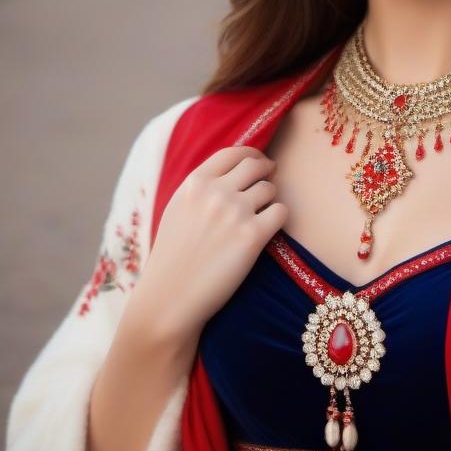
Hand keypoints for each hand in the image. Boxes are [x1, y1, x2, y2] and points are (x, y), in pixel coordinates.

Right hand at [128, 145, 285, 346]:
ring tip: (261, 214)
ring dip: (270, 199)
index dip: (251, 155)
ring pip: (270, 188)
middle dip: (267, 171)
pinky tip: (268, 230)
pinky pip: (281, 212)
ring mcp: (236, 212)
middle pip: (256, 165)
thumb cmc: (173, 257)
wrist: (169, 298)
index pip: (233, 153)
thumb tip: (234, 170)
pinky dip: (278, 218)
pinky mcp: (253, 235)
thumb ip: (202, 188)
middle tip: (270, 180)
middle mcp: (216, 192)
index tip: (259, 163)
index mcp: (194, 183)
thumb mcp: (178, 209)